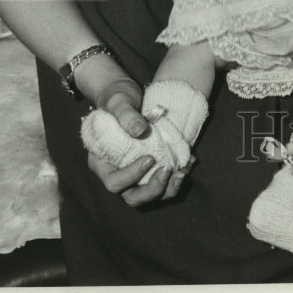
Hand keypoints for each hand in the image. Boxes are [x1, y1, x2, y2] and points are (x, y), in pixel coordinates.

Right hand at [86, 77, 191, 205]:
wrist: (129, 96)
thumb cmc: (117, 99)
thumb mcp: (118, 102)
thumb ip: (126, 115)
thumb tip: (140, 131)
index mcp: (102, 163)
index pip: (114, 182)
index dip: (131, 176)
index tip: (149, 158)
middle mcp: (118, 173)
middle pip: (132, 196)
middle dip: (153, 189)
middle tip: (168, 170)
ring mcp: (135, 174)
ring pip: (150, 194)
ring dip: (168, 189)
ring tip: (183, 173)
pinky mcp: (151, 169)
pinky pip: (164, 182)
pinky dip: (177, 176)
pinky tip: (190, 162)